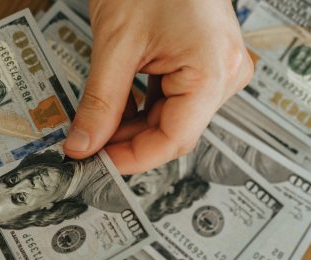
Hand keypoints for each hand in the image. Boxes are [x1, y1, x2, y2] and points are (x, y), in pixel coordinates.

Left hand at [63, 0, 252, 173]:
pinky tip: (118, 105)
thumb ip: (100, 102)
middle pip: (176, 130)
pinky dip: (146, 104)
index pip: (174, 140)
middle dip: (129, 141)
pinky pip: (179, 96)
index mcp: (213, 70)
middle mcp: (227, 73)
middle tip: (86, 147)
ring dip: (135, 124)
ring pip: (175, 116)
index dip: (132, 159)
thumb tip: (83, 145)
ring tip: (96, 123)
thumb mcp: (115, 43)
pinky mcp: (209, 60)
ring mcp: (221, 66)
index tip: (95, 165)